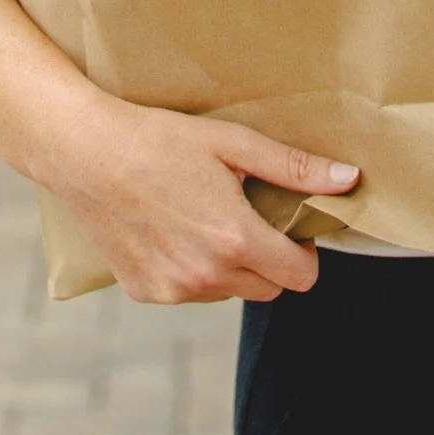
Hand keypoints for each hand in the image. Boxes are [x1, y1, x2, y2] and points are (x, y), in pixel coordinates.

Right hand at [44, 96, 360, 304]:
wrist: (84, 152)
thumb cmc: (159, 140)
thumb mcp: (233, 144)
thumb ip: (294, 168)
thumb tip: (349, 181)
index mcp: (234, 240)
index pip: (300, 277)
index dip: (306, 252)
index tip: (292, 227)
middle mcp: (205, 276)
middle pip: (269, 289)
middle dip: (270, 259)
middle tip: (249, 215)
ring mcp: (173, 290)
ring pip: (229, 293)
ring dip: (231, 266)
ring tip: (206, 217)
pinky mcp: (144, 293)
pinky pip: (190, 294)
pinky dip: (194, 271)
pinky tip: (174, 230)